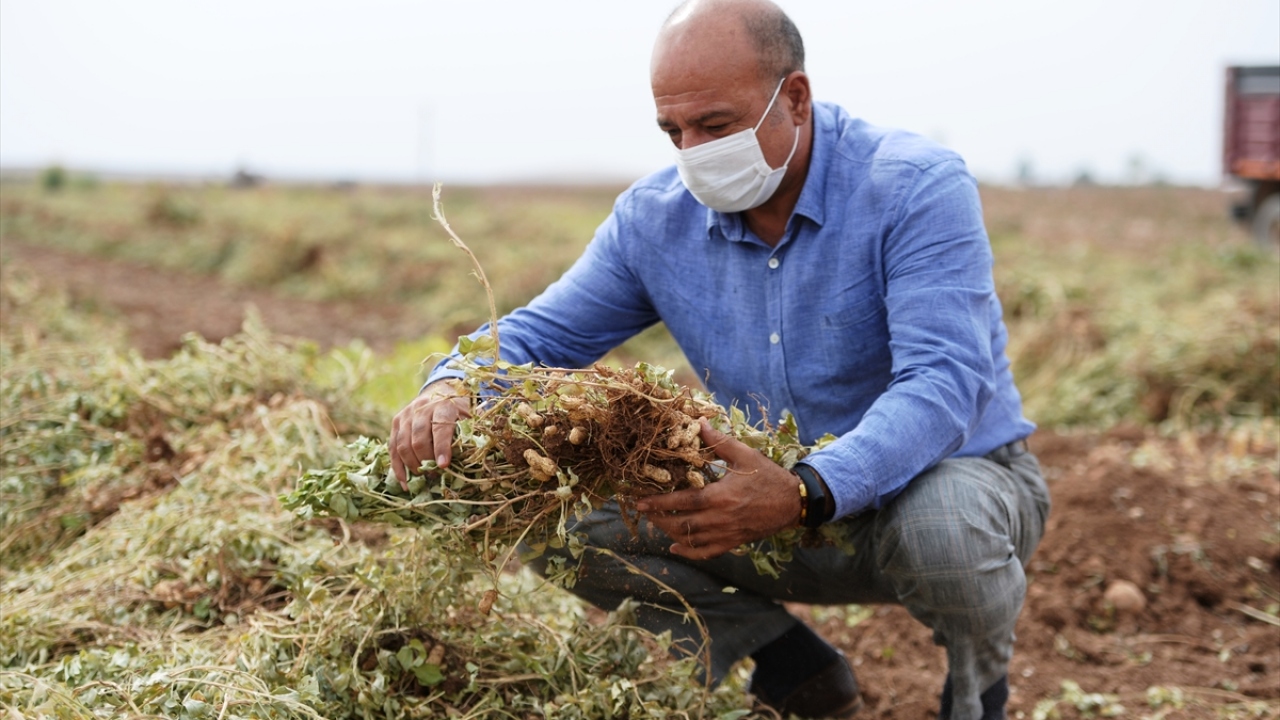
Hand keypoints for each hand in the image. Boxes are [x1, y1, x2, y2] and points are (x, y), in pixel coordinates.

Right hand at [389, 379, 471, 489]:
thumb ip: (469, 435)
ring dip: (412, 465)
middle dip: (425, 460)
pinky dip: (398, 467)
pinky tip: (405, 482)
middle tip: (434, 475)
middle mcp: (421, 408)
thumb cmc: (459, 411)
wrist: (440, 392)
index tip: (443, 466)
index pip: (439, 428)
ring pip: (403, 444)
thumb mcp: (469, 418)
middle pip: (418, 439)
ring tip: (423, 476)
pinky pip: (393, 448)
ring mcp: (406, 415)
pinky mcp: (396, 422)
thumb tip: (471, 458)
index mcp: (443, 405)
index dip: (441, 448)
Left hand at [635, 419, 801, 559]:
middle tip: (645, 512)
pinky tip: (676, 547)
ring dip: (670, 533)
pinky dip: (689, 553)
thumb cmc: (768, 476)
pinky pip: (707, 552)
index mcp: (720, 496)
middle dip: (659, 519)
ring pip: (690, 540)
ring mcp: (726, 534)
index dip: (659, 502)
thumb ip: (720, 442)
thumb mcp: (745, 455)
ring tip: (657, 523)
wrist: (793, 502)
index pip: (682, 502)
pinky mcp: (733, 543)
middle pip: (681, 524)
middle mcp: (720, 519)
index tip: (640, 502)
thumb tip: (699, 422)